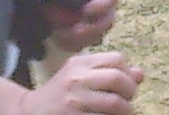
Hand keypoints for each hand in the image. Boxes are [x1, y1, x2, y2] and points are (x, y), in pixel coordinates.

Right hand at [22, 48, 140, 113]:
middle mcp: (76, 78)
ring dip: (125, 111)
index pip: (117, 59)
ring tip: (122, 114)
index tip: (126, 86)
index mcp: (79, 63)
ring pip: (114, 102)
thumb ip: (108, 73)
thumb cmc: (60, 95)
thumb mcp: (80, 77)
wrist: (28, 113)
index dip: (128, 73)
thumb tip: (140, 74)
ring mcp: (74, 99)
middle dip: (130, 92)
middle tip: (127, 102)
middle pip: (117, 78)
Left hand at [44, 0, 121, 50]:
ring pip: (95, 37)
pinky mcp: (83, 33)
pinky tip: (58, 39)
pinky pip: (82, 44)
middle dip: (91, 29)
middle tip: (73, 30)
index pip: (112, 0)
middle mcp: (106, 8)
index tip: (86, 10)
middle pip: (106, 24)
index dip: (101, 6)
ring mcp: (95, 23)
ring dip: (79, 39)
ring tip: (61, 35)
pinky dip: (71, 44)